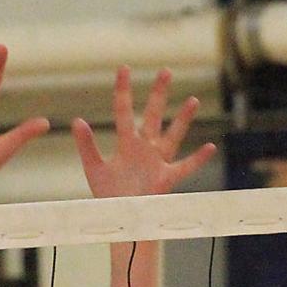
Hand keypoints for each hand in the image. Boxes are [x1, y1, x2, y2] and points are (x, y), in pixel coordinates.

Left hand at [74, 66, 215, 200]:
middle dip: (158, 94)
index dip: (123, 90)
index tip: (124, 68)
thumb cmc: (109, 194)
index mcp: (126, 143)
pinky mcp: (166, 180)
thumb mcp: (94, 169)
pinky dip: (197, 159)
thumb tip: (76, 120)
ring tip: (192, 100)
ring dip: (182, 119)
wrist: (120, 218)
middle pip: (152, 115)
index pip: (124, 110)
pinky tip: (209, 147)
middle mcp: (144, 148)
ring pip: (172, 136)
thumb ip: (87, 145)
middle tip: (165, 71)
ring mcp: (158, 162)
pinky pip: (185, 167)